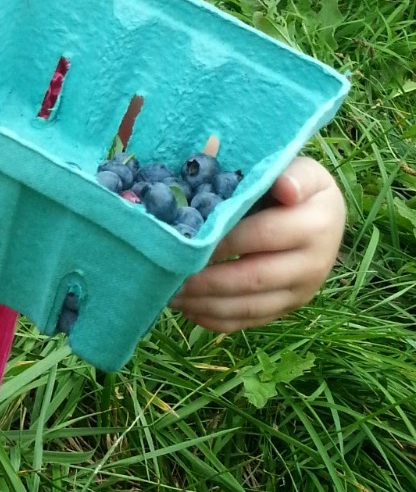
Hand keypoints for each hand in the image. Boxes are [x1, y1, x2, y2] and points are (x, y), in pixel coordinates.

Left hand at [169, 156, 344, 331]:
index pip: (261, 236)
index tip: (186, 240)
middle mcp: (314, 265)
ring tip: (169, 294)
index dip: (222, 240)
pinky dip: (215, 319)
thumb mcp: (303, 170)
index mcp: (315, 226)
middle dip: (206, 280)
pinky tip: (188, 309)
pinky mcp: (288, 308)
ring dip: (205, 304)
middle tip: (167, 274)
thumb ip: (292, 175)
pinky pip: (249, 321)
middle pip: (252, 278)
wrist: (325, 217)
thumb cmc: (298, 185)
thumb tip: (285, 188)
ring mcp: (301, 292)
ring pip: (248, 306)